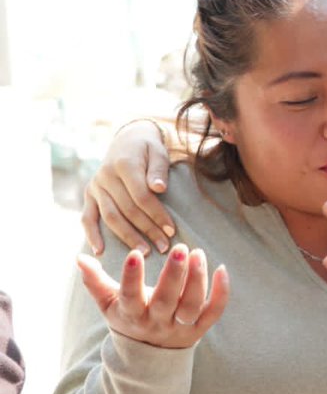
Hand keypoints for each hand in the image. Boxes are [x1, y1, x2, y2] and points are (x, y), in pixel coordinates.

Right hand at [77, 244, 228, 349]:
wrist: (149, 355)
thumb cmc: (128, 318)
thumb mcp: (108, 303)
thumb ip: (95, 281)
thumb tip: (80, 258)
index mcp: (132, 314)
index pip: (130, 296)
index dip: (132, 277)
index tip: (135, 253)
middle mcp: (157, 322)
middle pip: (167, 300)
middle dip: (174, 274)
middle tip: (180, 247)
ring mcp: (180, 326)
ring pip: (192, 305)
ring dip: (198, 279)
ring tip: (198, 253)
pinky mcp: (200, 328)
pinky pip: (214, 311)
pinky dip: (221, 293)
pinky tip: (222, 269)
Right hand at [82, 120, 175, 255]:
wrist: (128, 140)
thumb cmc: (149, 150)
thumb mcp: (158, 152)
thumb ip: (158, 169)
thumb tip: (159, 188)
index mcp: (124, 164)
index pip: (141, 196)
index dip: (157, 214)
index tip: (172, 230)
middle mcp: (105, 176)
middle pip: (127, 209)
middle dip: (147, 230)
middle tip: (164, 247)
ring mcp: (95, 186)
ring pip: (110, 217)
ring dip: (127, 237)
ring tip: (144, 252)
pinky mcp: (89, 195)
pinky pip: (87, 217)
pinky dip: (92, 235)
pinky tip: (100, 252)